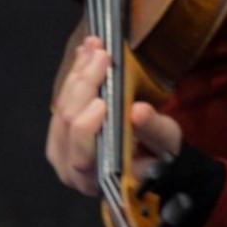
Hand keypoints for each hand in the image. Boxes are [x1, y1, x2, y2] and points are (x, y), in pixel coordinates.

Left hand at [46, 37, 185, 196]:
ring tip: (94, 47)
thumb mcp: (166, 145)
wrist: (152, 159)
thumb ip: (152, 131)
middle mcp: (70, 170)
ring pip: (60, 109)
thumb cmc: (160, 157)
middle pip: (66, 126)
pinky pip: (61, 100)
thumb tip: (138, 112)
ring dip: (78, 75)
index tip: (103, 101)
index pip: (81, 156)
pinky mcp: (60, 130)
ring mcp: (61, 149)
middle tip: (102, 55)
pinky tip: (85, 53)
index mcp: (97, 180)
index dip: (87, 128)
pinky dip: (74, 75)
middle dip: (84, 86)